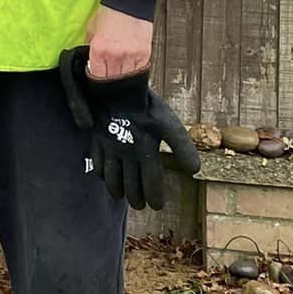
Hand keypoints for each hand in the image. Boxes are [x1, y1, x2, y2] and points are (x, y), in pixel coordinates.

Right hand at [59, 46, 201, 209]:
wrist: (117, 87)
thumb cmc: (147, 106)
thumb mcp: (170, 124)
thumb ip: (182, 148)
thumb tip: (195, 170)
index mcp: (145, 151)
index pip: (151, 184)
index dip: (155, 198)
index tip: (157, 206)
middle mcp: (126, 154)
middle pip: (130, 186)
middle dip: (136, 199)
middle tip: (140, 205)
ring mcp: (110, 148)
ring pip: (112, 179)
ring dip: (118, 191)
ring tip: (122, 197)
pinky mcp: (98, 141)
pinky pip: (98, 164)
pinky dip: (102, 175)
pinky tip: (106, 178)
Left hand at [85, 5, 154, 79]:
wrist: (130, 3)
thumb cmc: (110, 13)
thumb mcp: (91, 28)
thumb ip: (89, 45)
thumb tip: (88, 60)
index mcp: (99, 48)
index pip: (96, 75)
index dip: (94, 79)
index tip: (95, 77)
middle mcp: (115, 55)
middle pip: (111, 81)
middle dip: (107, 82)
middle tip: (106, 79)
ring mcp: (131, 57)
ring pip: (125, 80)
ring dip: (121, 80)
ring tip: (117, 76)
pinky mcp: (145, 56)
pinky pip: (139, 73)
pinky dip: (133, 75)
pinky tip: (129, 72)